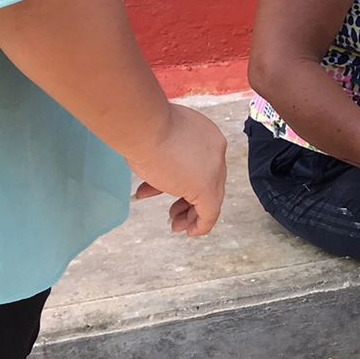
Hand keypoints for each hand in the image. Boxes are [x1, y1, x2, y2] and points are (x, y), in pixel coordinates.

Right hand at [131, 104, 227, 235]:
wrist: (144, 126)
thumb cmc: (144, 128)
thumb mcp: (160, 139)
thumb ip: (166, 152)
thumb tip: (158, 164)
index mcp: (207, 136)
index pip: (202, 163)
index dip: (186, 181)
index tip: (171, 191)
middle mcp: (215, 151)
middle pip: (208, 181)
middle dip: (189, 201)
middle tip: (175, 214)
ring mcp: (213, 170)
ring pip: (210, 198)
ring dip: (191, 213)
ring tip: (176, 225)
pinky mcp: (205, 188)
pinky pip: (210, 211)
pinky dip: (202, 224)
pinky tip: (191, 232)